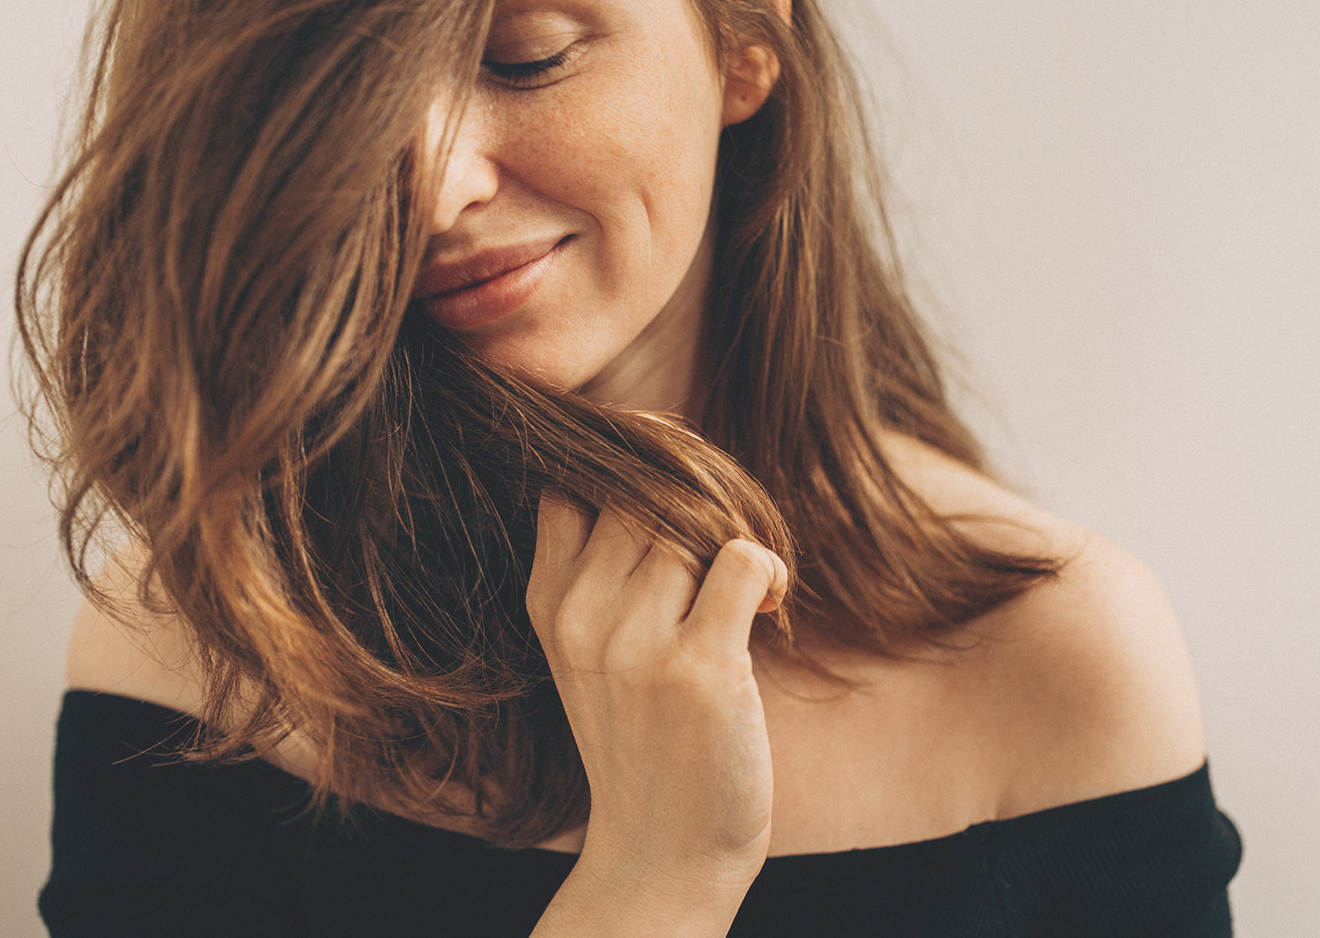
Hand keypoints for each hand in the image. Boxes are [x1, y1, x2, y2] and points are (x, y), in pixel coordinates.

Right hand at [525, 497, 786, 897]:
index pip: (575, 486)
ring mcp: (637, 644)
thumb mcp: (591, 650)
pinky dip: (769, 569)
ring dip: (736, 542)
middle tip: (727, 552)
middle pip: (644, 497)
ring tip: (746, 593)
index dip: (630, 470)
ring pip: (695, 523)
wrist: (663, 851)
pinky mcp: (700, 668)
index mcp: (550, 604)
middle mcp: (583, 617)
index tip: (674, 495)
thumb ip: (604, 569)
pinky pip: (743, 559)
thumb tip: (660, 468)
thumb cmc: (645, 738)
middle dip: (696, 508)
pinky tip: (769, 608)